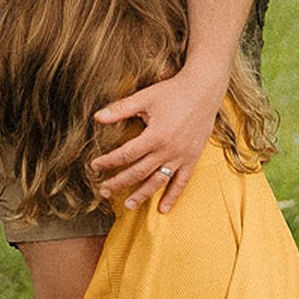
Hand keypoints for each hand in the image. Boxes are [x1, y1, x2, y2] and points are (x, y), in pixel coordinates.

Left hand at [92, 66, 222, 213]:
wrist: (204, 89)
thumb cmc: (172, 91)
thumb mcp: (144, 97)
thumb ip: (120, 109)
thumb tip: (96, 117)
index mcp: (155, 135)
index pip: (126, 154)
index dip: (108, 161)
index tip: (94, 166)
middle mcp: (168, 150)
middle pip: (139, 172)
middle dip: (119, 182)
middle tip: (103, 190)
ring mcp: (182, 156)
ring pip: (158, 181)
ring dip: (142, 195)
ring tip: (127, 205)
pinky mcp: (193, 158)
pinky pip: (182, 182)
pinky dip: (173, 196)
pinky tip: (163, 209)